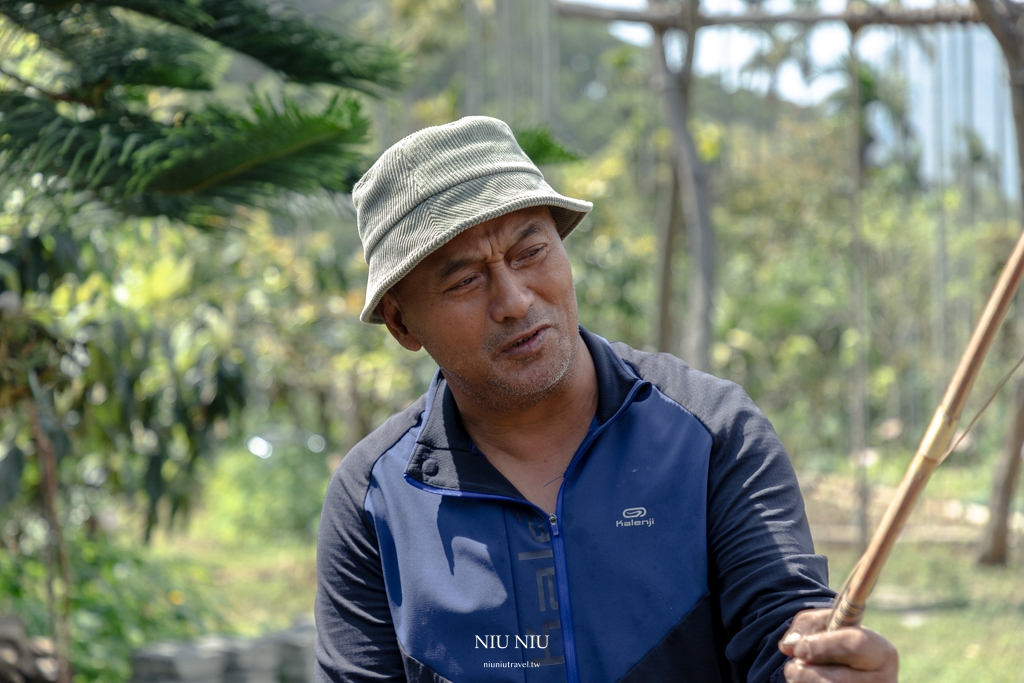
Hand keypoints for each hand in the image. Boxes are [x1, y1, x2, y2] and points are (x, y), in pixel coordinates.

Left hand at [778, 608, 897, 682]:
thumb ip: (807, 626)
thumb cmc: (835, 643)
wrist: (847, 667)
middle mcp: (884, 680)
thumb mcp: (825, 624)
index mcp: (882, 652)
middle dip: (808, 673)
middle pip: (840, 679)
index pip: (855, 644)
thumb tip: (790, 646)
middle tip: (791, 668)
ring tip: (796, 675)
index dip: (822, 646)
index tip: (799, 649)